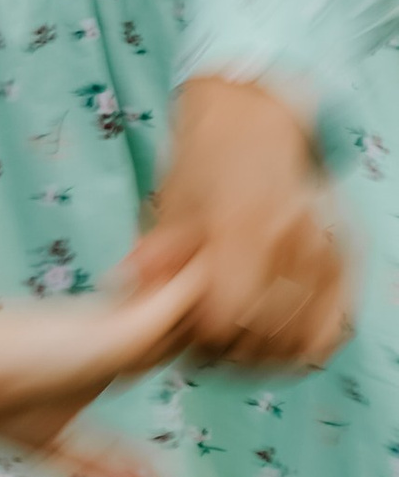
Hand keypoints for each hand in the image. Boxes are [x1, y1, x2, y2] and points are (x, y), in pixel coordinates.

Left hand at [126, 73, 349, 370]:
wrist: (252, 122)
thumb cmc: (202, 162)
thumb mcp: (169, 203)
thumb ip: (156, 252)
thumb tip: (130, 287)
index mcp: (241, 222)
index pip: (227, 314)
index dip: (202, 333)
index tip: (188, 329)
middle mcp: (290, 237)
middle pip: (264, 335)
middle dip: (231, 350)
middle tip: (208, 342)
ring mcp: (323, 247)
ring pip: (300, 339)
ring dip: (266, 353)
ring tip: (237, 343)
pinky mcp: (345, 257)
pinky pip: (334, 327)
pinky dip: (306, 344)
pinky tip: (276, 340)